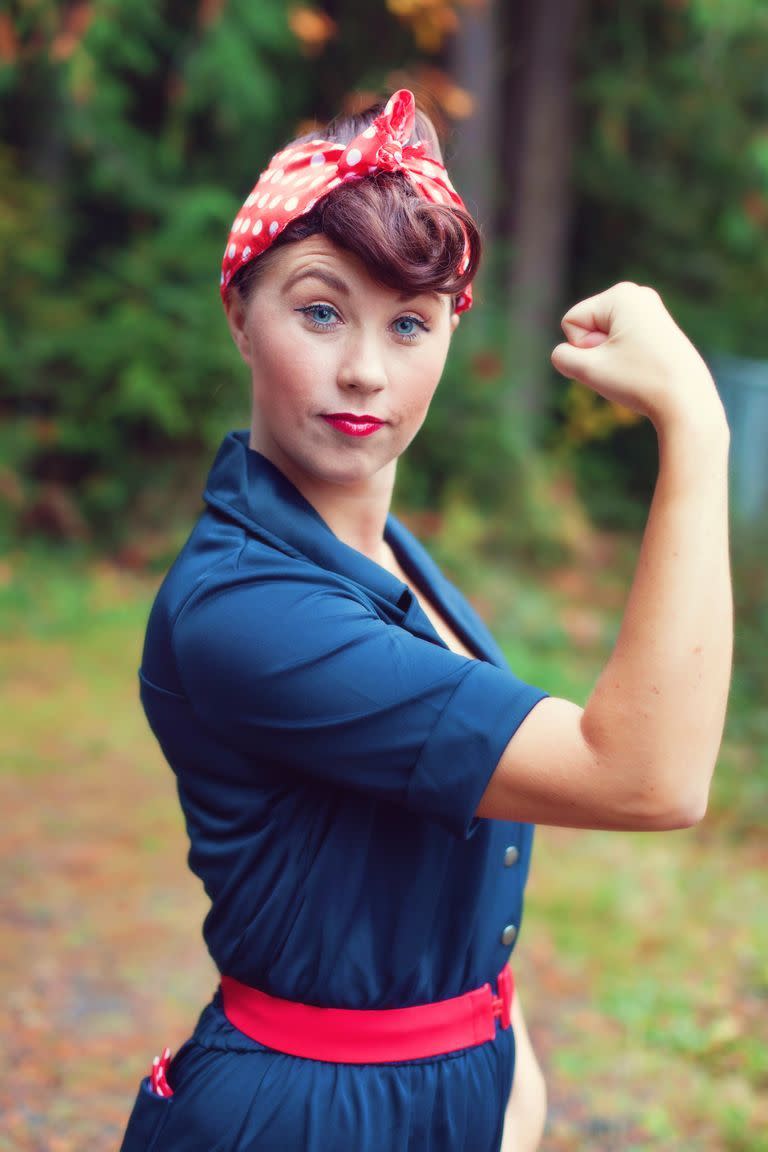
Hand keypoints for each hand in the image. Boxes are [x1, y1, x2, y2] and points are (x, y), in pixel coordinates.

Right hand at [551, 282, 724, 430]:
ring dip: (609, 359)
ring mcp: (650, 310)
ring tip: (636, 368)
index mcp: (621, 294)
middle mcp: (637, 294)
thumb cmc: (638, 382)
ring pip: (603, 338)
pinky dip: (625, 360)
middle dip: (596, 352)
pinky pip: (621, 344)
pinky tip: (645, 368)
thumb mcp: (587, 369)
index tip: (612, 359)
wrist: (687, 401)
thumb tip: (566, 353)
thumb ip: (562, 356)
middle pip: (587, 327)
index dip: (582, 348)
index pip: (571, 322)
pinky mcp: (658, 327)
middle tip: (626, 366)